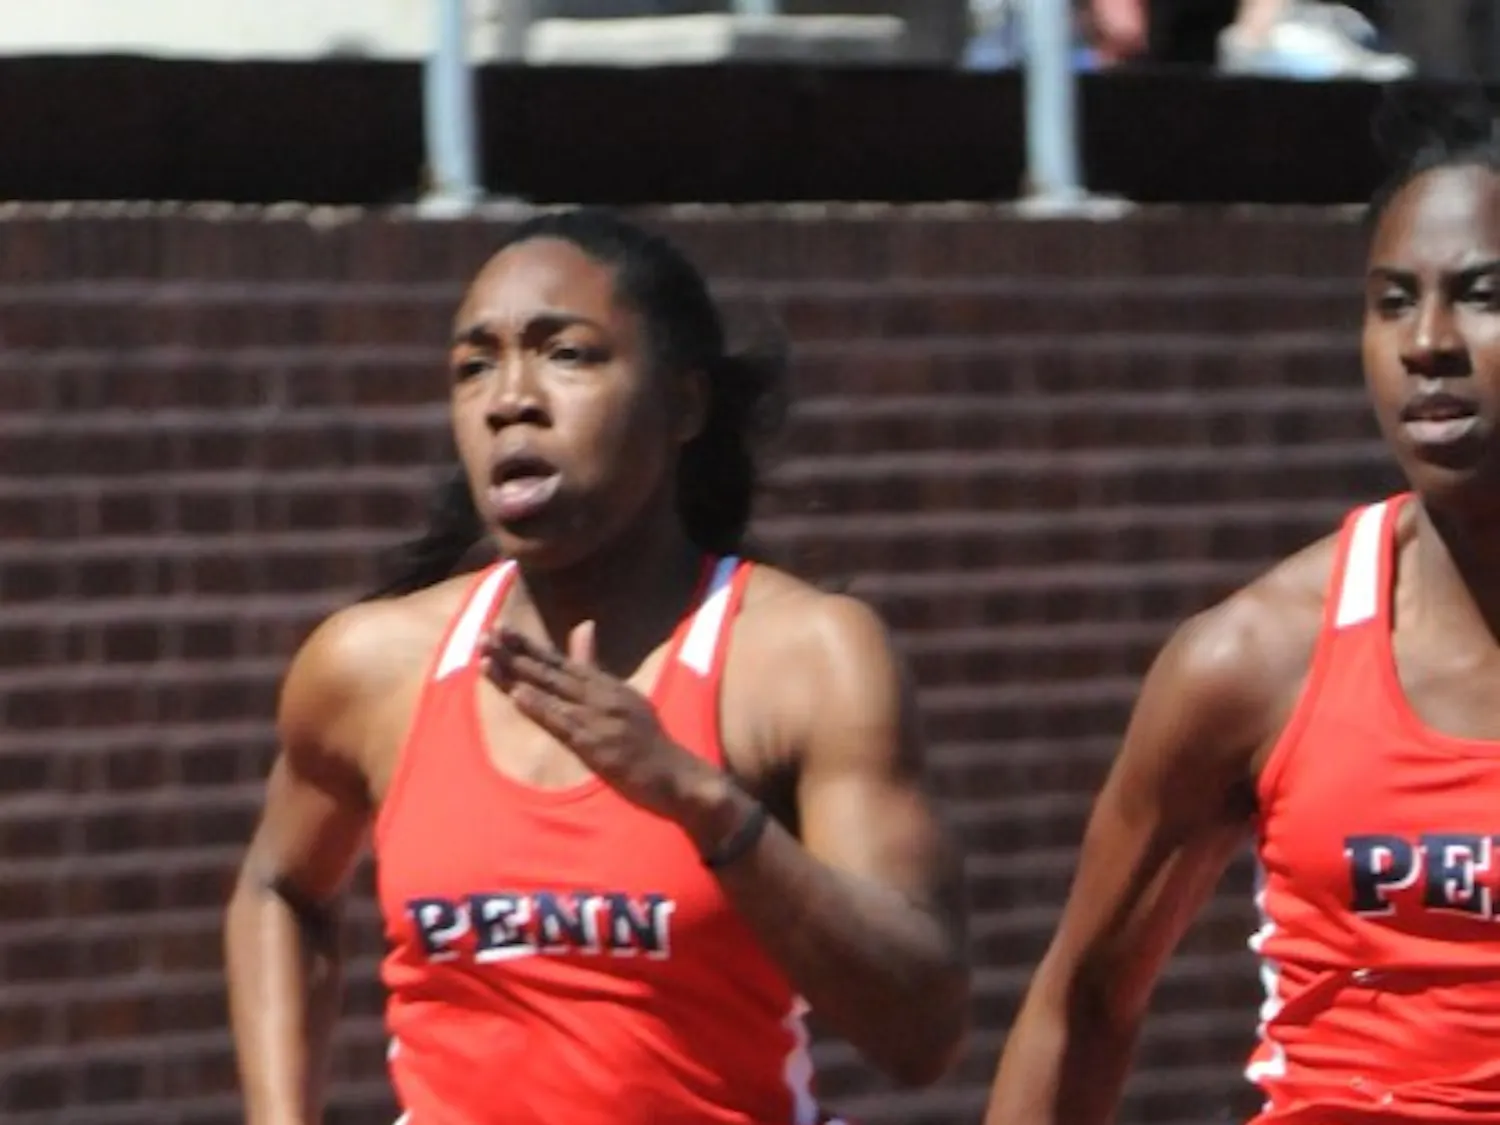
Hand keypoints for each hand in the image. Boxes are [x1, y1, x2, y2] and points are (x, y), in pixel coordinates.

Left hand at [481, 622, 745, 848]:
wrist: (677, 775)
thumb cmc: (648, 742)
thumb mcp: (624, 697)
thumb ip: (596, 666)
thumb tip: (583, 627)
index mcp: (606, 685)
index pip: (560, 661)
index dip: (528, 646)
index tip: (500, 629)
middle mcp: (602, 695)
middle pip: (551, 670)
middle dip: (516, 653)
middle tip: (486, 634)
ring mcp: (600, 718)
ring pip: (552, 691)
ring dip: (518, 675)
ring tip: (489, 658)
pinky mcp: (599, 744)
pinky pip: (564, 723)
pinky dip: (540, 708)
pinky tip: (518, 696)